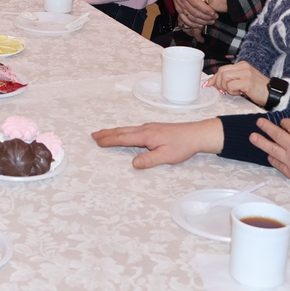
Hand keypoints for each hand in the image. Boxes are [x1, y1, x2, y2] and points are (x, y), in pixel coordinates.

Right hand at [92, 119, 223, 168]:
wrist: (196, 134)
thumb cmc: (182, 146)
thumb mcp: (166, 156)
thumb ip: (148, 160)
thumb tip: (133, 163)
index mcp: (145, 136)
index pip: (123, 138)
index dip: (109, 140)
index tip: (97, 141)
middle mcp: (145, 129)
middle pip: (122, 131)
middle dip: (107, 133)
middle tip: (93, 135)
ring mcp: (149, 127)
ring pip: (127, 129)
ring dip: (114, 131)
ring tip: (104, 134)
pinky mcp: (154, 129)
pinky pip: (133, 129)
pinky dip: (123, 131)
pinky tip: (124, 133)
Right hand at [168, 0, 218, 28]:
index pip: (197, 4)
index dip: (206, 10)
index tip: (214, 13)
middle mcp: (182, 1)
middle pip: (194, 13)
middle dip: (206, 17)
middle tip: (215, 18)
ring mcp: (180, 6)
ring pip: (190, 18)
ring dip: (200, 22)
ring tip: (210, 22)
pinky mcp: (178, 10)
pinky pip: (184, 19)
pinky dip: (192, 24)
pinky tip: (199, 25)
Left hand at [207, 61, 270, 106]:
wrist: (272, 94)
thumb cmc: (257, 89)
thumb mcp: (243, 81)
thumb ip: (231, 79)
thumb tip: (214, 82)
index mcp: (242, 65)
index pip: (222, 69)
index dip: (214, 78)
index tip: (208, 84)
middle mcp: (243, 67)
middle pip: (221, 72)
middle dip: (218, 83)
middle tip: (224, 90)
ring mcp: (246, 74)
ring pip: (224, 78)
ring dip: (226, 87)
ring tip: (235, 91)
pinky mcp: (247, 82)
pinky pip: (231, 86)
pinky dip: (232, 91)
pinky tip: (240, 93)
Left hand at [249, 117, 289, 198]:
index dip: (285, 122)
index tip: (282, 121)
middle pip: (277, 134)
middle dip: (267, 127)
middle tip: (259, 123)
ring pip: (272, 149)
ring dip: (261, 142)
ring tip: (253, 137)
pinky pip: (278, 164)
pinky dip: (272, 159)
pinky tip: (268, 156)